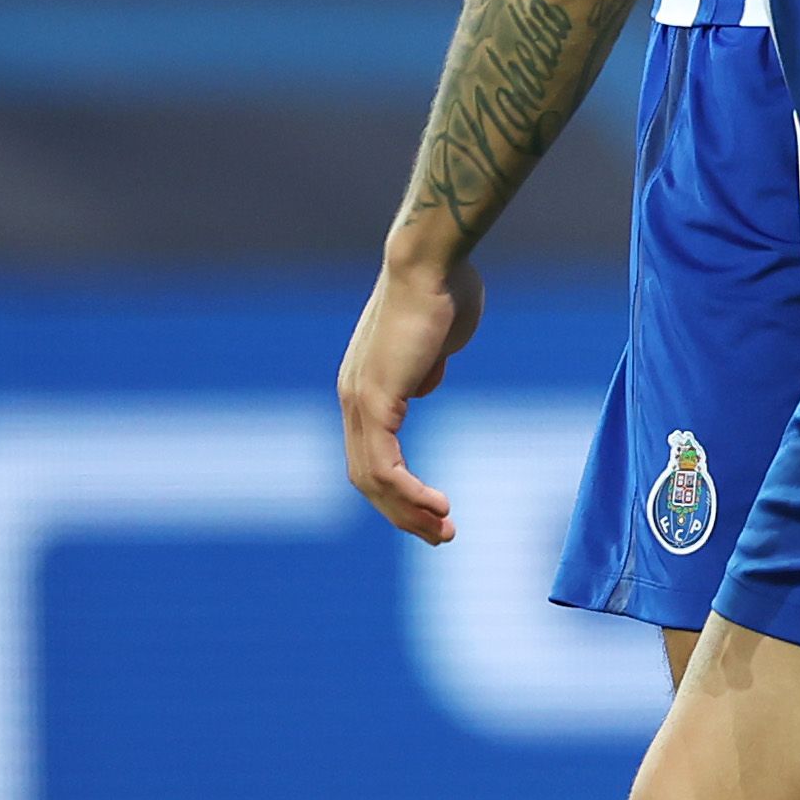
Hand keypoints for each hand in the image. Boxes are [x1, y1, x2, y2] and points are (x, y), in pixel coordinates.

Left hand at [338, 246, 485, 539]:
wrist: (431, 263)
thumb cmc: (445, 290)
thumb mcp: (439, 341)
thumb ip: (430, 366)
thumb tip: (427, 384)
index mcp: (367, 387)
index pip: (373, 455)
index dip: (402, 488)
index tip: (437, 509)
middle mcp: (354, 398)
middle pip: (368, 477)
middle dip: (404, 513)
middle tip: (440, 536)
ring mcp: (360, 401)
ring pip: (373, 480)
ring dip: (408, 512)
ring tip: (445, 531)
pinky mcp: (376, 401)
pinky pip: (387, 466)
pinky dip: (411, 494)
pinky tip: (439, 507)